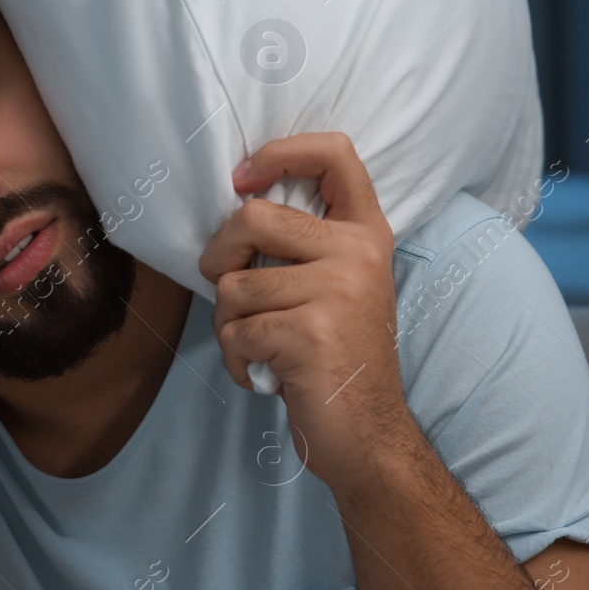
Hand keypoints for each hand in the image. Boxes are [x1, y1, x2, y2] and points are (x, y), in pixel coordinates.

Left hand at [198, 132, 413, 487]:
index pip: (334, 154)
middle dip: (219, 258)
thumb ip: (303, 246)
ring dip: (231, 325)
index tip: (242, 178)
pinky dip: (236, 359)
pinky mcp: (310, 332)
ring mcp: (338, 291)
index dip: (280, 152)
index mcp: (366, 234)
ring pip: (233, 285)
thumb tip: (234, 210)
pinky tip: (268, 374)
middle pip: (252, 217)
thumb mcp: (337, 287)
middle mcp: (359, 254)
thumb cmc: (337, 360)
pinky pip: (235, 330)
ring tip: (264, 348)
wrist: (369, 436)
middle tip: (232, 293)